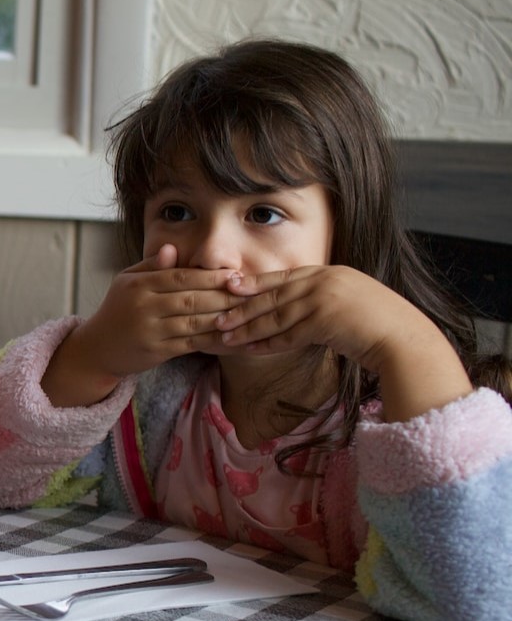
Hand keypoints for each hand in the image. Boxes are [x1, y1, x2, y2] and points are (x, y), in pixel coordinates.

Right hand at [42, 245, 244, 405]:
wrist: (97, 349)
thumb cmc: (118, 310)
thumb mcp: (127, 282)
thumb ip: (151, 266)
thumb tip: (172, 248)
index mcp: (137, 285)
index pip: (181, 277)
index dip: (211, 277)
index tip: (236, 276)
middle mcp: (143, 307)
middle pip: (192, 299)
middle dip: (225, 296)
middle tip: (251, 293)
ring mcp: (150, 331)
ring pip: (195, 321)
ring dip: (224, 317)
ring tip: (248, 312)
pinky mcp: (157, 352)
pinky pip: (192, 343)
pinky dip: (214, 339)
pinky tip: (232, 334)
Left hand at [216, 265, 472, 421]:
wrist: (406, 340)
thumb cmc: (380, 325)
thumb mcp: (349, 301)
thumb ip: (323, 298)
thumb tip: (298, 307)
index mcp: (329, 272)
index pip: (282, 277)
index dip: (253, 283)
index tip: (227, 286)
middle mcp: (324, 281)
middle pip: (272, 294)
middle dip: (241, 306)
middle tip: (214, 315)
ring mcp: (325, 300)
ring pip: (275, 315)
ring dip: (246, 326)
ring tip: (223, 334)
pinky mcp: (326, 322)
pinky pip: (287, 334)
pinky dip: (265, 342)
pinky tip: (247, 348)